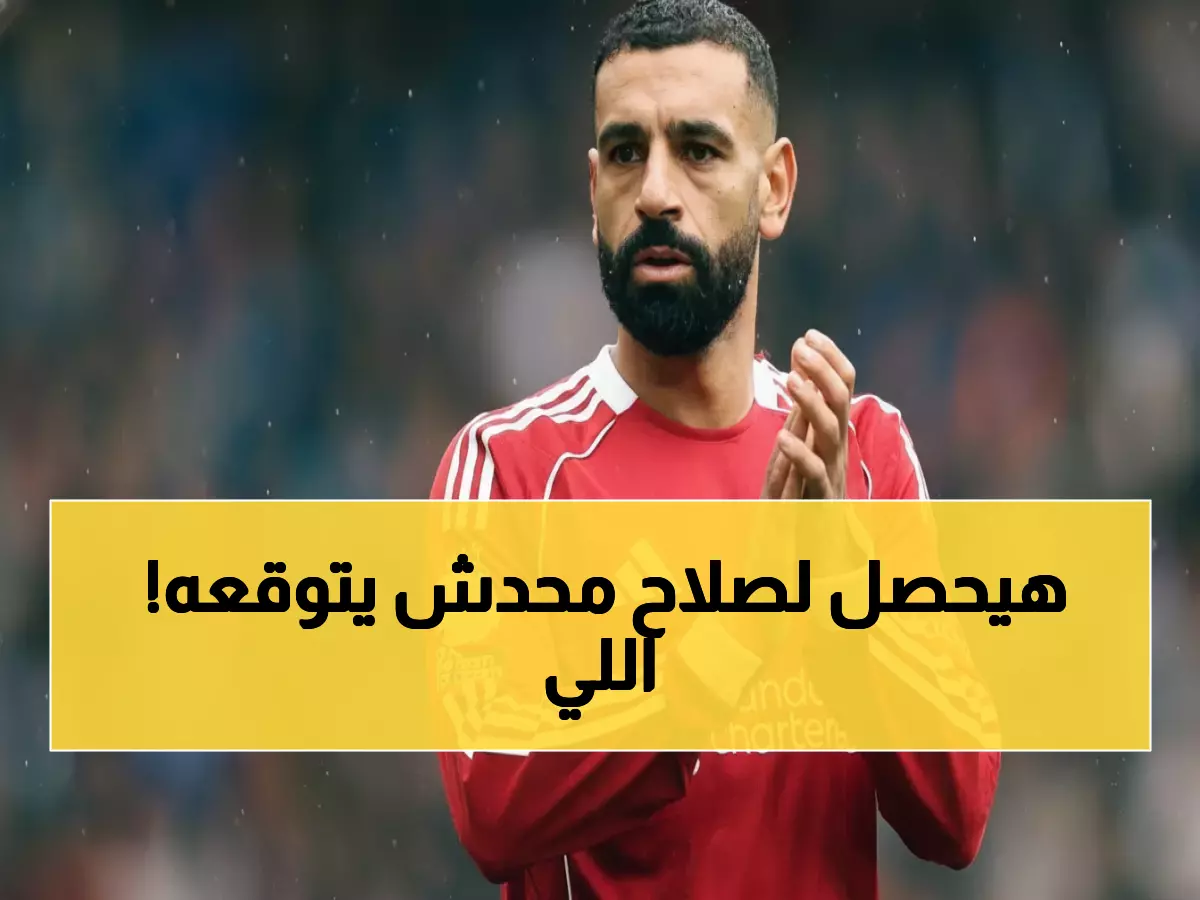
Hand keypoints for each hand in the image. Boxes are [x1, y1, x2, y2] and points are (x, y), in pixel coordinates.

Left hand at [761, 330, 854, 499]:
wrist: (819, 536)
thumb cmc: (808, 486)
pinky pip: (815, 474)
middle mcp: (837, 446)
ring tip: (791, 379)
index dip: (829, 358)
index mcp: (833, 430)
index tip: (809, 334)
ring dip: (812, 403)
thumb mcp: (806, 440)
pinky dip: (799, 454)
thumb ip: (805, 408)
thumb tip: (804, 367)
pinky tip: (782, 438)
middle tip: (802, 344)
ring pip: (831, 432)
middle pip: (841, 400)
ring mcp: (832, 470)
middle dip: (823, 369)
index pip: (843, 385)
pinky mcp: (820, 498)